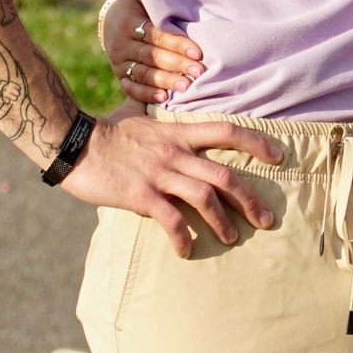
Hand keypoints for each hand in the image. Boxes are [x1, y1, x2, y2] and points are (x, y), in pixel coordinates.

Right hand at [62, 107, 280, 255]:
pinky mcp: (140, 194)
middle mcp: (174, 153)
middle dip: (250, 200)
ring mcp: (158, 174)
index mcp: (177, 133)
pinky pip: (170, 219)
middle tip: (266, 219)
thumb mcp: (140, 117)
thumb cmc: (107, 133)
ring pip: (204, 198)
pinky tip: (186, 250)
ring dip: (223, 222)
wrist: (74, 144)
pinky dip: (182, 237)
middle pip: (224, 176)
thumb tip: (166, 103)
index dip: (256, 143)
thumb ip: (161, 118)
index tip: (278, 156)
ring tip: (231, 238)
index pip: (226, 131)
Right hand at [97, 0, 205, 109]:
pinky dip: (145, 94)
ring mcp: (119, 61)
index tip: (198, 52)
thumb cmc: (139, 6)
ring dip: (165, 81)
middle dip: (176, 64)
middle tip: (197, 72)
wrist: (110, 20)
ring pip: (143, 73)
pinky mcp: (119, 75)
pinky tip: (163, 98)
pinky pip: (130, 87)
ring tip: (186, 87)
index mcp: (129, 23)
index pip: (157, 35)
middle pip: (152, 56)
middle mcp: (122, 44)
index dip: (177, 44)